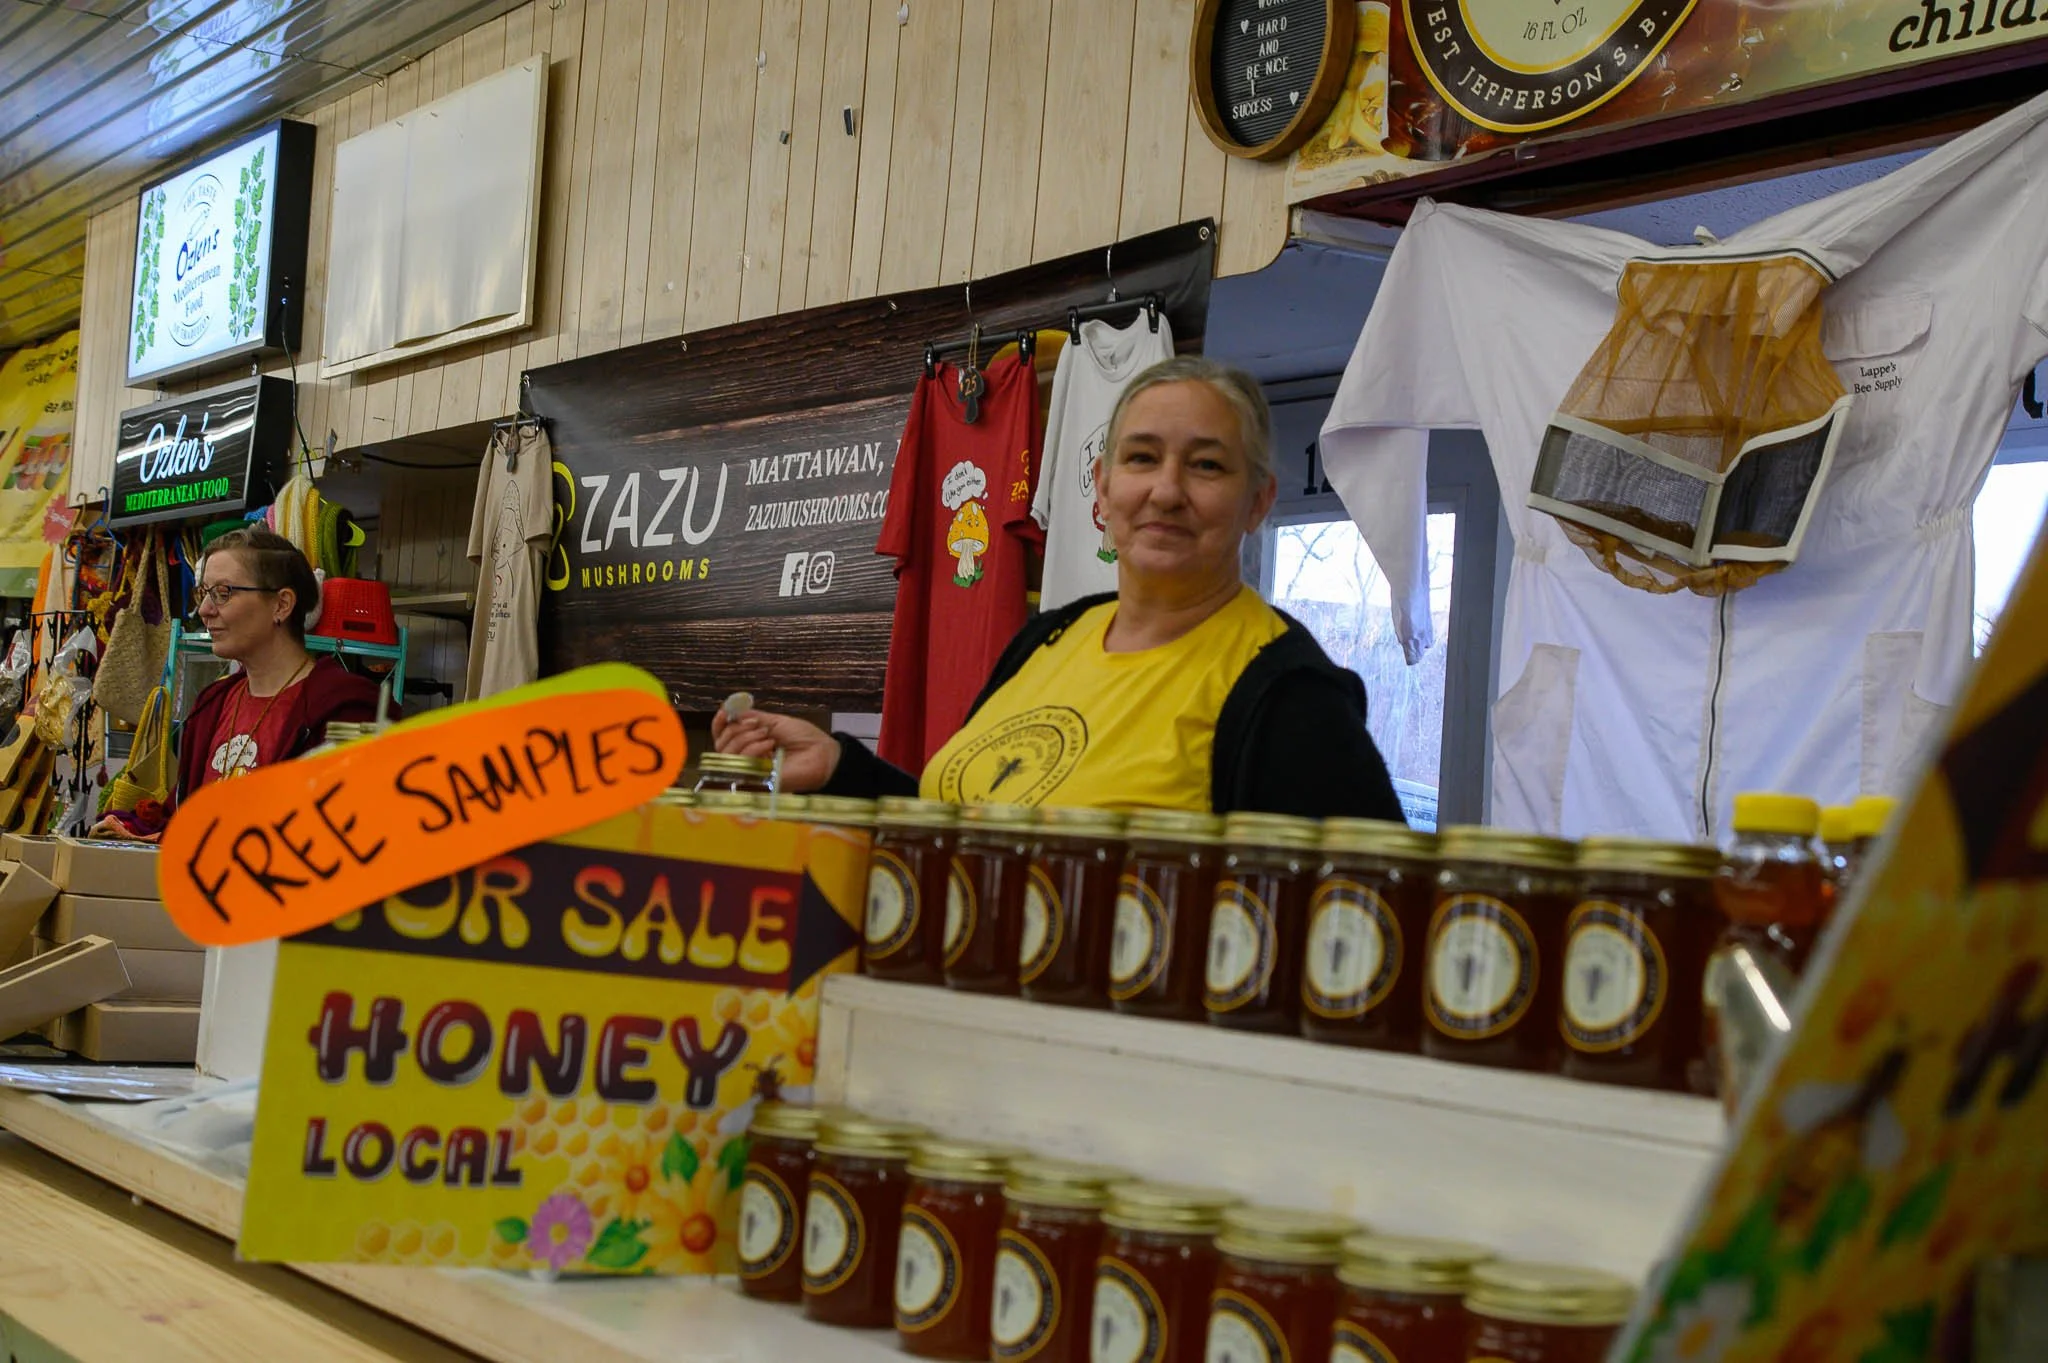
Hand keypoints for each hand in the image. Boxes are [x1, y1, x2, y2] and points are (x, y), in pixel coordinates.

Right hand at [710, 707, 841, 793]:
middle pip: (721, 745)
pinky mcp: (755, 782)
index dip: (719, 724)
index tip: (725, 711)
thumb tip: (730, 709)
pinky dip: (753, 749)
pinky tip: (770, 745)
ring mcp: (749, 772)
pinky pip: (741, 764)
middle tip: (758, 725)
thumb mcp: (775, 722)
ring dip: (745, 738)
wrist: (823, 754)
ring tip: (768, 735)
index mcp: (749, 743)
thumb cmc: (803, 739)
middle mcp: (745, 759)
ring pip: (727, 754)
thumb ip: (751, 717)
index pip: (722, 736)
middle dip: (736, 730)